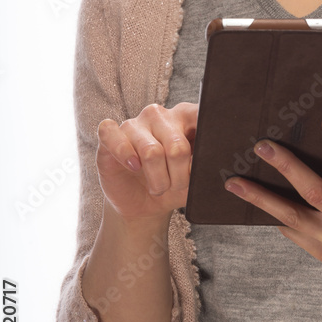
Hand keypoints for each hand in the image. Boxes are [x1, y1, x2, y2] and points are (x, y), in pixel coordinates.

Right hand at [96, 102, 197, 221]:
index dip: (206, 140)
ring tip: (159, 188)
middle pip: (177, 146)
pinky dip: (125, 154)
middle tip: (176, 186)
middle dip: (180, 176)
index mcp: (184, 117)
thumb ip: (205, 165)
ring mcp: (134, 123)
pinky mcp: (110, 135)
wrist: (145, 205)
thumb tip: (211, 161)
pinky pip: (114, 136)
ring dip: (157, 179)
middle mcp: (159, 115)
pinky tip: (134, 167)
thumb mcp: (196, 178)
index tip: (207, 159)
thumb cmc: (174, 186)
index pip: (199, 116)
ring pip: (151, 152)